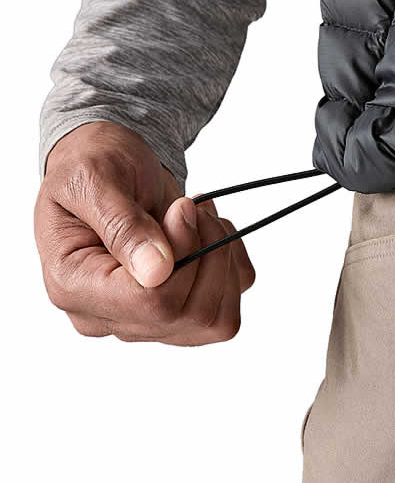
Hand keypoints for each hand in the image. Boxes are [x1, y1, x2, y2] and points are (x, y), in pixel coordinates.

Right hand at [35, 121, 254, 344]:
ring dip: (222, 260)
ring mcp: (143, 320)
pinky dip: (232, 265)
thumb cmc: (94, 165)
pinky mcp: (175, 311)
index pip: (151, 303)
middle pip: (189, 313)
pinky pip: (229, 307)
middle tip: (191, 207)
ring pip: (216, 320)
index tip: (183, 208)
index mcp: (74, 287)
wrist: (110, 162)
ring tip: (200, 219)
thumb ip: (124, 226)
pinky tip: (207, 234)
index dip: (184, 253)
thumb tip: (156, 273)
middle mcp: (106, 316)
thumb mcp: (96, 178)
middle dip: (206, 250)